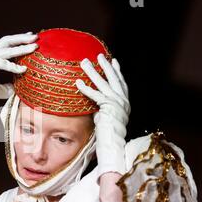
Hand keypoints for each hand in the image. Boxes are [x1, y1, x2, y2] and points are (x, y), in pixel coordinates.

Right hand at [0, 32, 37, 125]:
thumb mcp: (0, 90)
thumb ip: (10, 87)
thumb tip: (21, 90)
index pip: (7, 45)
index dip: (19, 41)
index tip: (31, 39)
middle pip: (8, 41)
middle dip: (22, 38)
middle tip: (36, 38)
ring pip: (7, 49)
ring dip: (21, 48)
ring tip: (33, 47)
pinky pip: (1, 62)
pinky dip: (12, 66)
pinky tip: (23, 69)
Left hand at [75, 54, 130, 178]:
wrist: (113, 146)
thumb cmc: (108, 135)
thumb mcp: (106, 117)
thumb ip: (102, 107)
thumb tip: (93, 101)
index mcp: (125, 103)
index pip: (121, 83)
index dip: (117, 71)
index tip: (113, 60)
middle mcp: (123, 101)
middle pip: (114, 79)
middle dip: (106, 66)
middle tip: (98, 55)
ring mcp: (118, 103)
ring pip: (104, 83)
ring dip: (93, 71)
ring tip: (84, 62)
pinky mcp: (109, 108)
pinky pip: (95, 95)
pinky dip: (85, 88)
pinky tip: (77, 82)